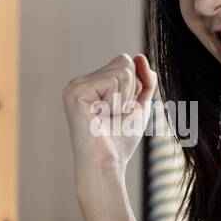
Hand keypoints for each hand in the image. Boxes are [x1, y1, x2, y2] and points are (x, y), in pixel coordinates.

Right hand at [62, 53, 154, 181]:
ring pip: (122, 71)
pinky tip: (100, 116)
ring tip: (107, 117)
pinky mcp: (76, 92)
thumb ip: (145, 80)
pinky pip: (112, 81)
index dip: (133, 87)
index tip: (119, 111)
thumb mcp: (138, 105)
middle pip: (124, 62)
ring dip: (123, 99)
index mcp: (92, 83)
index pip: (125, 62)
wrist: (106, 164)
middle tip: (113, 115)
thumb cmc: (120, 140)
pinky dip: (115, 102)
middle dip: (130, 91)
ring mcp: (76, 86)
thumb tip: (139, 55)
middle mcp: (81, 81)